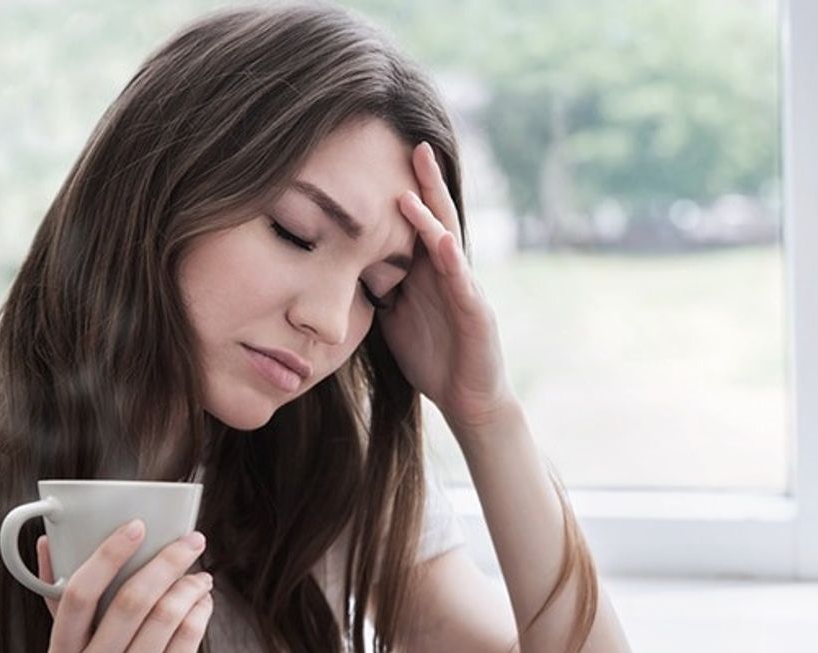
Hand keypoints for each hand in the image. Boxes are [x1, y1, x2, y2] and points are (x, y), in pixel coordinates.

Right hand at [36, 521, 212, 652]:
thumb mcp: (67, 643)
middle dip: (169, 562)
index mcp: (62, 650)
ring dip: (191, 586)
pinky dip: (200, 613)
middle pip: (132, 602)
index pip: (78, 596)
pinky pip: (187, 641)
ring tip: (200, 576)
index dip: (107, 556)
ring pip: (166, 618)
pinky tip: (202, 602)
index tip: (137, 526)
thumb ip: (60, 599)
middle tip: (193, 540)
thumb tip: (48, 542)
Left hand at [379, 142, 516, 434]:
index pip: (416, 223)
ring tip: (414, 188)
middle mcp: (448, 273)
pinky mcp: (476, 315)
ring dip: (431, 217)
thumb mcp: (394, 316)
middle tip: (414, 144)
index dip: (405, 189)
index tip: (384, 155)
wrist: (466, 399)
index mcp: (427, 272)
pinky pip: (463, 285)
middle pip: (436, 220)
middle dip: (426, 184)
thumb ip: (378, 286)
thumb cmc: (432, 355)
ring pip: (447, 246)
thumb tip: (341, 264)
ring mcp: (465, 291)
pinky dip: (453, 262)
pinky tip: (443, 241)